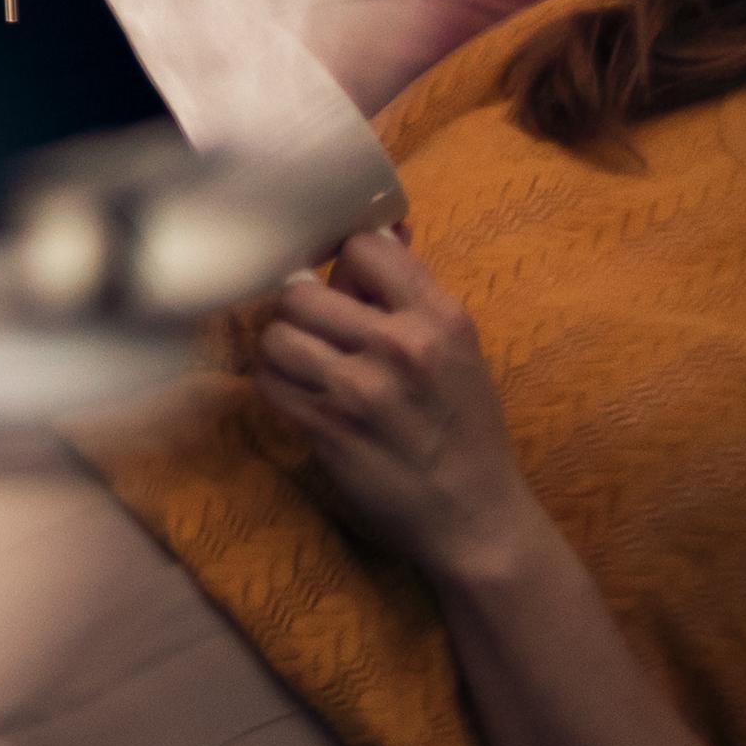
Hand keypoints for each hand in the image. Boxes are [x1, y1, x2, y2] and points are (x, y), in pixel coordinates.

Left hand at [245, 225, 538, 582]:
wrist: (476, 517)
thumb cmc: (465, 428)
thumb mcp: (459, 351)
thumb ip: (414, 293)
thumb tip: (384, 228)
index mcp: (441, 318)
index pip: (363, 247)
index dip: (344, 266)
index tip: (346, 290)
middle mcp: (402, 345)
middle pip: (302, 290)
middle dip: (304, 312)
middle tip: (320, 336)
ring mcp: (362, 388)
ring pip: (276, 334)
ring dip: (283, 350)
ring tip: (307, 367)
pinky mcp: (329, 428)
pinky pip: (269, 382)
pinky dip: (276, 386)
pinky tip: (301, 397)